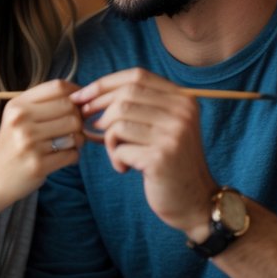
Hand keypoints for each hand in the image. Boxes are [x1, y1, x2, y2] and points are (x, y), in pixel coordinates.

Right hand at [0, 79, 82, 204]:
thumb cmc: (11, 145)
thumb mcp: (17, 117)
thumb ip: (44, 104)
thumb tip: (81, 96)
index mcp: (17, 105)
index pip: (57, 87)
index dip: (76, 92)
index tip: (81, 101)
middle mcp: (21, 121)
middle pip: (70, 108)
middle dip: (79, 119)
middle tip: (74, 128)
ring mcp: (29, 143)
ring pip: (75, 132)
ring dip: (78, 139)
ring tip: (67, 144)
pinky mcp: (38, 165)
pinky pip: (72, 154)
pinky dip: (73, 156)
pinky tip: (62, 157)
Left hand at [70, 68, 214, 236]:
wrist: (195, 201)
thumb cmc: (170, 162)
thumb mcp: (162, 127)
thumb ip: (138, 106)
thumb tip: (89, 95)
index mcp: (183, 99)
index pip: (137, 75)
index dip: (105, 84)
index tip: (81, 96)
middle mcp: (182, 112)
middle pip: (125, 96)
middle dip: (98, 109)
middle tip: (89, 125)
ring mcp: (173, 134)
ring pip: (118, 121)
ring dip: (109, 140)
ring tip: (118, 153)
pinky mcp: (161, 157)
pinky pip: (120, 148)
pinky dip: (116, 158)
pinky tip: (126, 168)